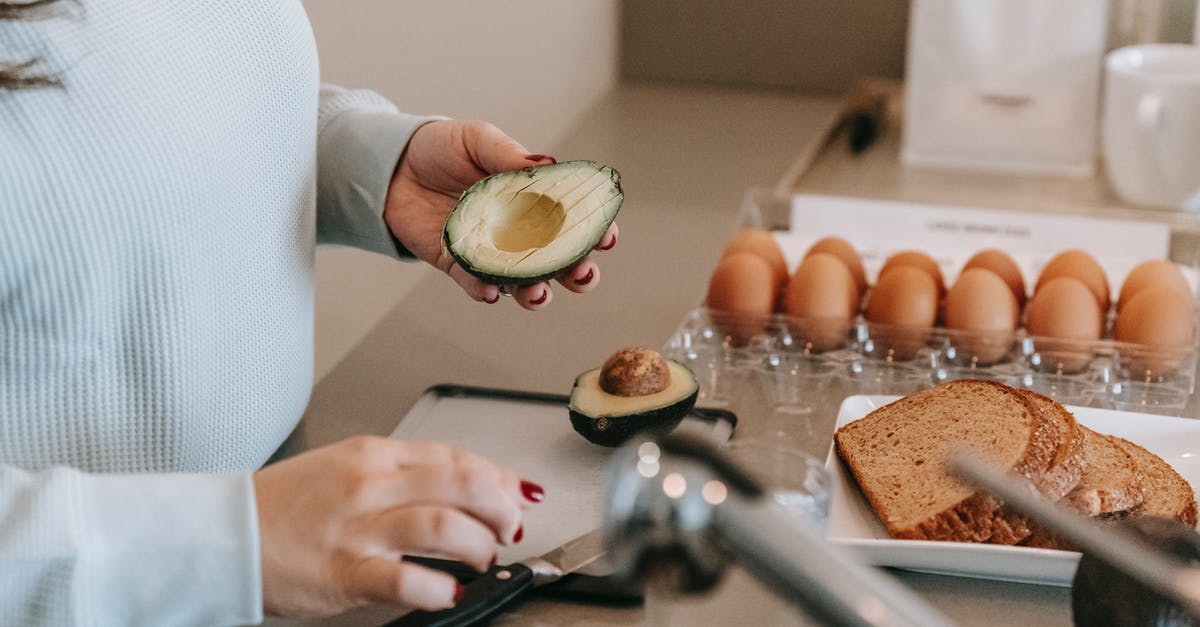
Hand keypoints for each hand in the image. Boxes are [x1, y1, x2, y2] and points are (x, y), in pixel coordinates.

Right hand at [253, 436, 543, 617]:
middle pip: (462, 482)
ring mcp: (358, 528)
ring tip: (484, 558)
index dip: (498, 476)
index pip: (456, 456)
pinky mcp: (345, 571)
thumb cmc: (284, 507)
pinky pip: (405, 580)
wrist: (223, 534)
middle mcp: (371, 484)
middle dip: (501, 506)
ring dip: (479, 545)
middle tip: (510, 527)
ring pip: (444, 525)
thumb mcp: (346, 470)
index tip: (516, 494)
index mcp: (373, 455)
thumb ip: (404, 475)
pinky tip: (448, 591)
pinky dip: (438, 588)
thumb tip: (463, 485)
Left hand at [384, 119, 618, 309]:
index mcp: (534, 199)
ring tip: (537, 292)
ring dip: (536, 293)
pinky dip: (486, 291)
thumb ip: (508, 155)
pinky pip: (477, 285)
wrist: (392, 165)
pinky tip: (492, 292)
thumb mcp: (477, 140)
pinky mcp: (458, 264)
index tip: (606, 236)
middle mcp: (518, 231)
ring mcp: (490, 252)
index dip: (594, 231)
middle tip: (583, 274)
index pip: (573, 220)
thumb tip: (546, 164)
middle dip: (578, 273)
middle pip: (559, 262)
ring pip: (523, 283)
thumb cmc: (441, 148)